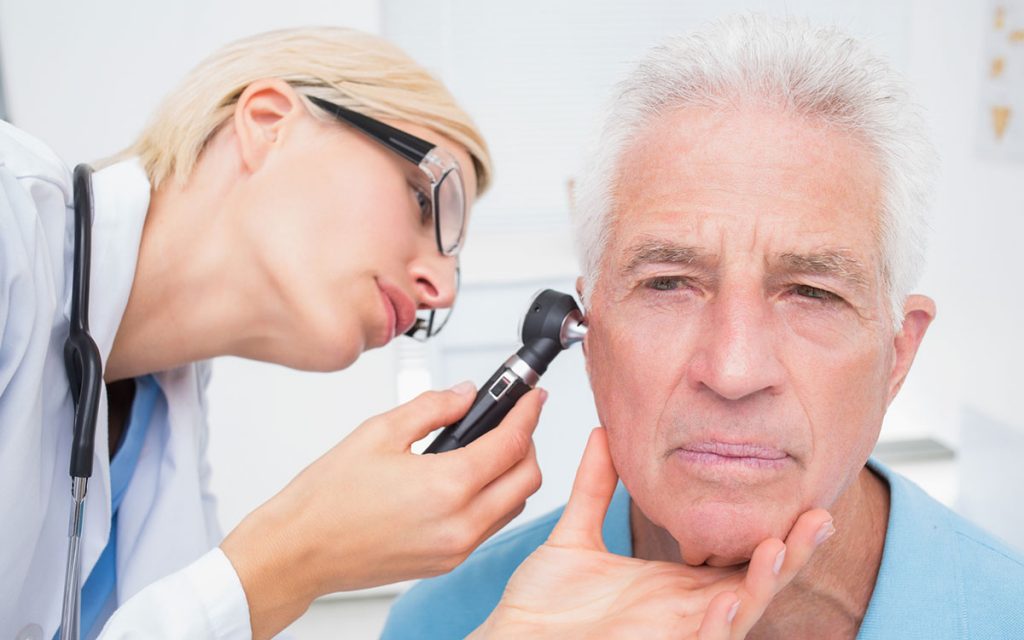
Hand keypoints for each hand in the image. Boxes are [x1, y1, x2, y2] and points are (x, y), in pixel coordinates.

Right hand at [221, 382, 545, 638]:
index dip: (527, 413)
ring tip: (492, 444)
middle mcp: (460, 524)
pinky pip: (490, 526)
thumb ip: (432, 407)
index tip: (532, 397)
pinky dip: (495, 499)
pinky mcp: (446, 562)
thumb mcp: (379, 432)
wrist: (299, 551)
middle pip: (527, 479)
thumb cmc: (327, 498)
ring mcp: (456, 549)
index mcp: (446, 487)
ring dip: (515, 473)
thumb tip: (465, 394)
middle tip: (515, 417)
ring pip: (514, 505)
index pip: (511, 443)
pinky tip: (471, 478)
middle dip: (528, 443)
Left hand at [470, 428, 833, 639]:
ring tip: (783, 546)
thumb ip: (594, 487)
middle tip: (821, 514)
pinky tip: (732, 599)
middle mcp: (684, 610)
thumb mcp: (574, 536)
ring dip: (766, 582)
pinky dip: (722, 623)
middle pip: (755, 580)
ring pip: (740, 611)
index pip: (736, 554)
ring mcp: (676, 633)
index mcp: (673, 584)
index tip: (795, 491)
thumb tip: (605, 435)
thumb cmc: (541, 609)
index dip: (769, 527)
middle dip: (792, 551)